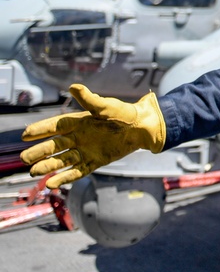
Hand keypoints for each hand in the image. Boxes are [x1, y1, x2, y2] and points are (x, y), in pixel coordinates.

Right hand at [21, 84, 165, 188]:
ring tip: (33, 172)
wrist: (143, 127)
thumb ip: (89, 99)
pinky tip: (52, 184)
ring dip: (48, 166)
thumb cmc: (125, 113)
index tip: (25, 135)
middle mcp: (79, 137)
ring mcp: (86, 150)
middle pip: (54, 145)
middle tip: (24, 158)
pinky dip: (65, 177)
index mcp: (79, 121)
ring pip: (62, 160)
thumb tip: (73, 87)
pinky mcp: (95, 161)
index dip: (40, 130)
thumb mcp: (106, 106)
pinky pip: (77, 171)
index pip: (55, 126)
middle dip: (39, 151)